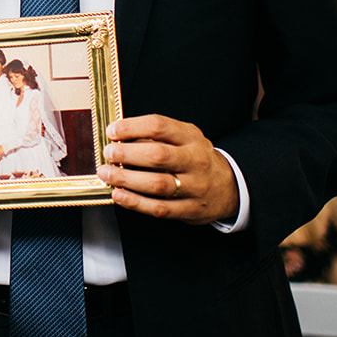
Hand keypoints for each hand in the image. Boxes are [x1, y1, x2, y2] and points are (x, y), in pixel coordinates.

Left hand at [95, 114, 238, 224]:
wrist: (229, 187)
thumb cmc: (196, 159)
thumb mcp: (185, 139)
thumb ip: (157, 137)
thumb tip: (119, 138)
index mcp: (191, 137)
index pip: (159, 126)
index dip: (131, 127)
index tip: (113, 131)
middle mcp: (195, 161)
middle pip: (157, 155)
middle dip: (127, 154)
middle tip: (108, 153)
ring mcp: (195, 187)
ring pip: (157, 184)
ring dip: (126, 179)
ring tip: (107, 174)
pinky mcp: (190, 210)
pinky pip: (160, 208)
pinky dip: (135, 202)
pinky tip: (119, 195)